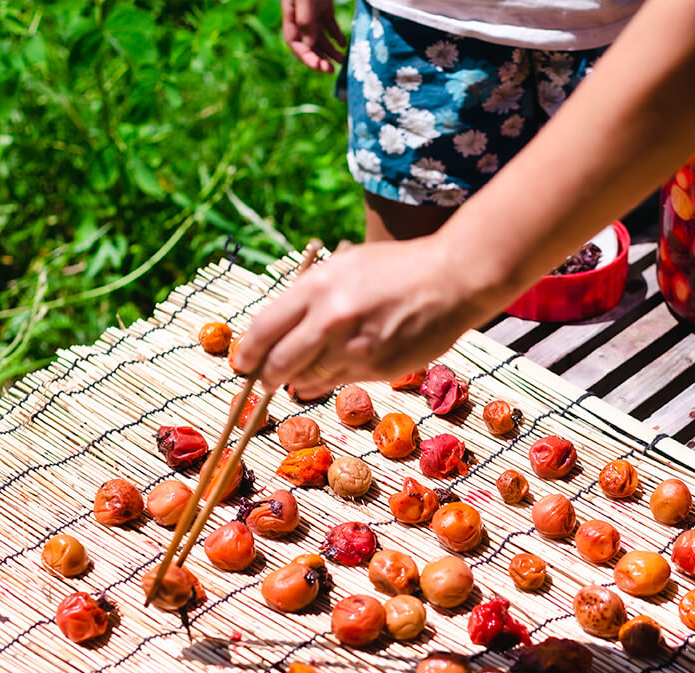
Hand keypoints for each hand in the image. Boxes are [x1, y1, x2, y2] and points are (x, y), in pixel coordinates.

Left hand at [233, 237, 508, 396]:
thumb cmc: (397, 269)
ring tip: (301, 375)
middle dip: (266, 377)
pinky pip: (339, 384)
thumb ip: (310, 297)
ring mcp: (355, 348)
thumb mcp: (344, 267)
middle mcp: (331, 319)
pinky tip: (332, 372)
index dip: (247, 353)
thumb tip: (277, 331)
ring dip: (299, 381)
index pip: (263, 330)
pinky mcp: (377, 369)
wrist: (452, 279)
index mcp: (317, 287)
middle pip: (279, 364)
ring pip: (308, 380)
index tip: (242, 363)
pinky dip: (329, 382)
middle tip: (264, 380)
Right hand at [282, 0, 345, 72]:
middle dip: (319, 58)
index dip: (306, 57)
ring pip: (321, 37)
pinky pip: (330, 25)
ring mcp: (313, 12)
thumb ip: (305, 21)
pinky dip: (337, 36)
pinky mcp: (324, 6)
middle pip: (308, 43)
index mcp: (291, 16)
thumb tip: (309, 44)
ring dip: (330, 51)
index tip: (319, 66)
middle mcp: (301, 17)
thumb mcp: (305, 0)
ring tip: (341, 60)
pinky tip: (343, 44)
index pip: (295, 43)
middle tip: (331, 69)